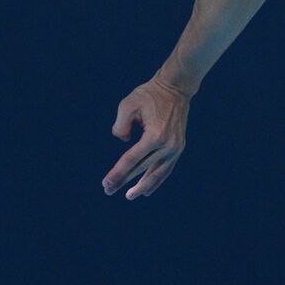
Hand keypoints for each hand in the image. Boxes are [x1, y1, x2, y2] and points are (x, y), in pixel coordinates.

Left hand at [103, 78, 189, 199]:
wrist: (176, 87)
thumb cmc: (150, 94)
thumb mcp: (128, 104)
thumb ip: (120, 125)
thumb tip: (123, 141)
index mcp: (154, 136)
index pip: (131, 160)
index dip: (117, 173)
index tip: (106, 183)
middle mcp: (167, 146)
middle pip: (142, 169)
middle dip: (124, 181)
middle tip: (108, 190)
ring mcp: (176, 148)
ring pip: (157, 174)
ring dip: (143, 186)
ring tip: (130, 196)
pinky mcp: (179, 147)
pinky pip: (166, 169)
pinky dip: (157, 180)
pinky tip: (148, 189)